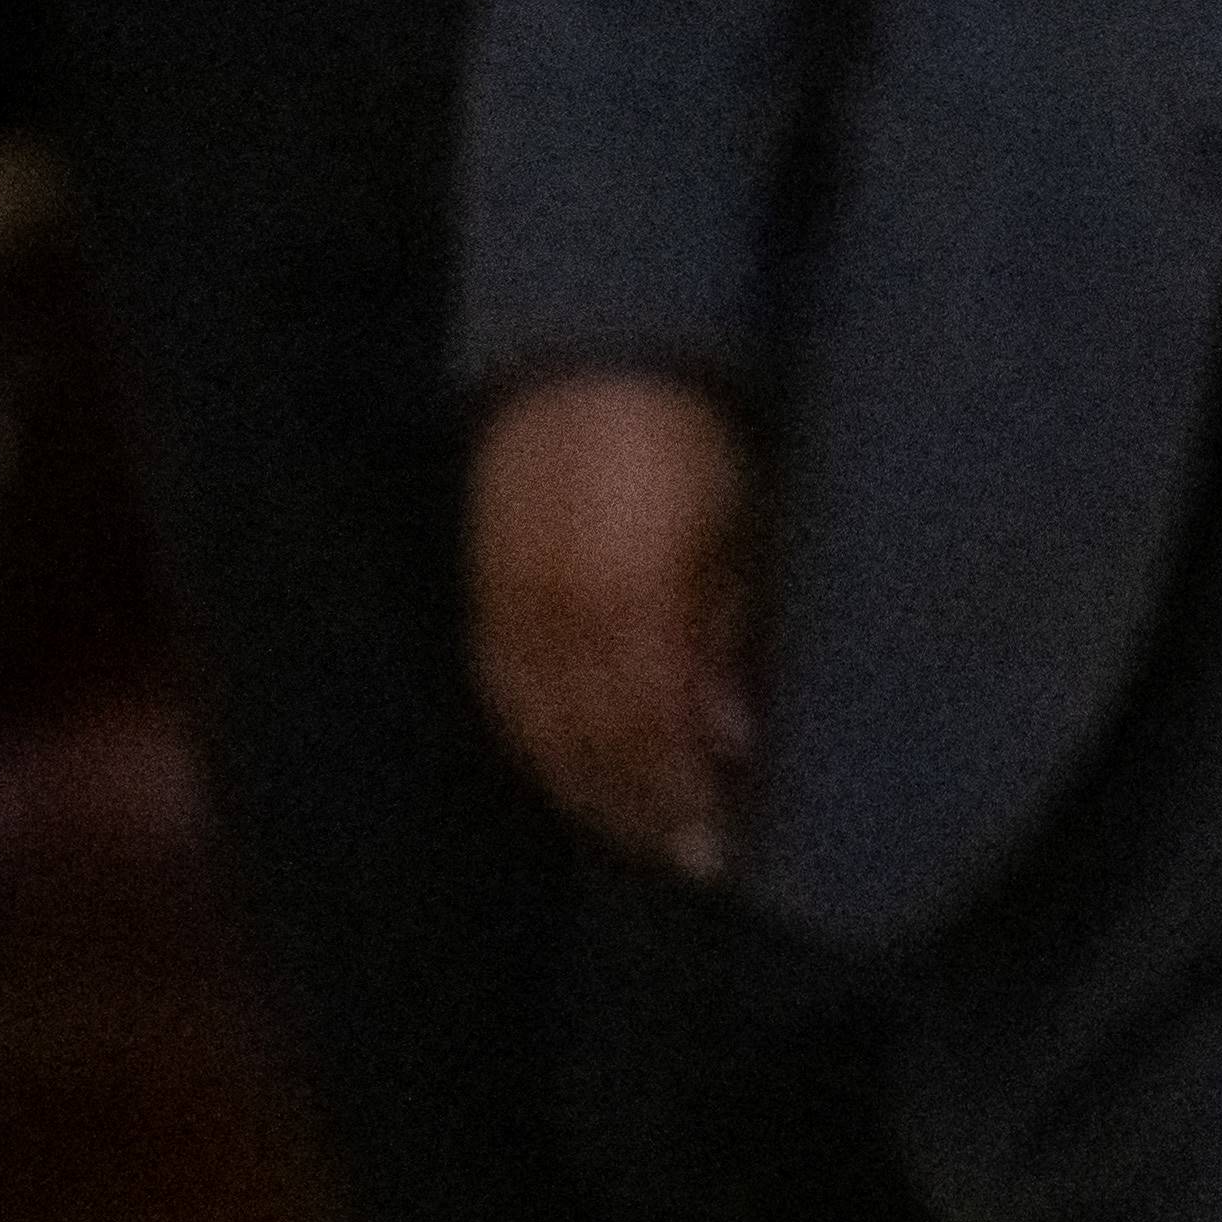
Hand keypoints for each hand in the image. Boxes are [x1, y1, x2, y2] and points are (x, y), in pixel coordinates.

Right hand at [468, 371, 757, 876]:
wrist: (591, 361)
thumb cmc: (691, 439)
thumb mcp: (738, 526)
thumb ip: (729, 631)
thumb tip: (734, 734)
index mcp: (630, 597)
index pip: (655, 727)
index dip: (685, 790)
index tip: (723, 841)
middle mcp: (559, 615)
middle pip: (598, 743)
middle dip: (646, 809)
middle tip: (692, 860)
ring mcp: (510, 606)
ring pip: (543, 731)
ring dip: (592, 793)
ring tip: (640, 835)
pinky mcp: (483, 596)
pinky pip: (505, 697)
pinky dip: (540, 746)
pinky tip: (573, 775)